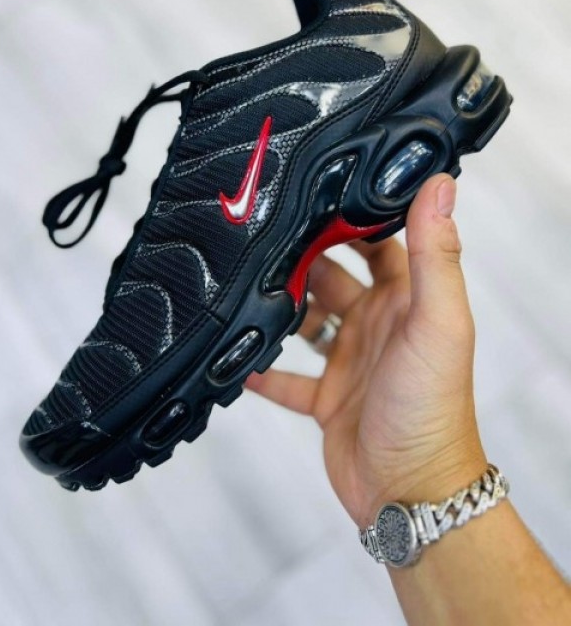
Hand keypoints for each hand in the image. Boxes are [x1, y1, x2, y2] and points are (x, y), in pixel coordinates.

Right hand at [246, 174, 486, 527]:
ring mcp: (349, 361)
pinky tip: (232, 354)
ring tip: (241, 285)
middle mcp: (377, 324)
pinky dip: (263, 367)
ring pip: (306, 321)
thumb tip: (441, 182)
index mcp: (407, 300)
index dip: (353, 216)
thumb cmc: (432, 407)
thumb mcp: (435, 321)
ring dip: (279, 306)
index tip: (318, 188)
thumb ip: (436, 254)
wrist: (410, 491)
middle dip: (303, 256)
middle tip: (262, 234)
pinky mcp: (326, 398)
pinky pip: (286, 377)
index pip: (380, 241)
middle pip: (333, 275)